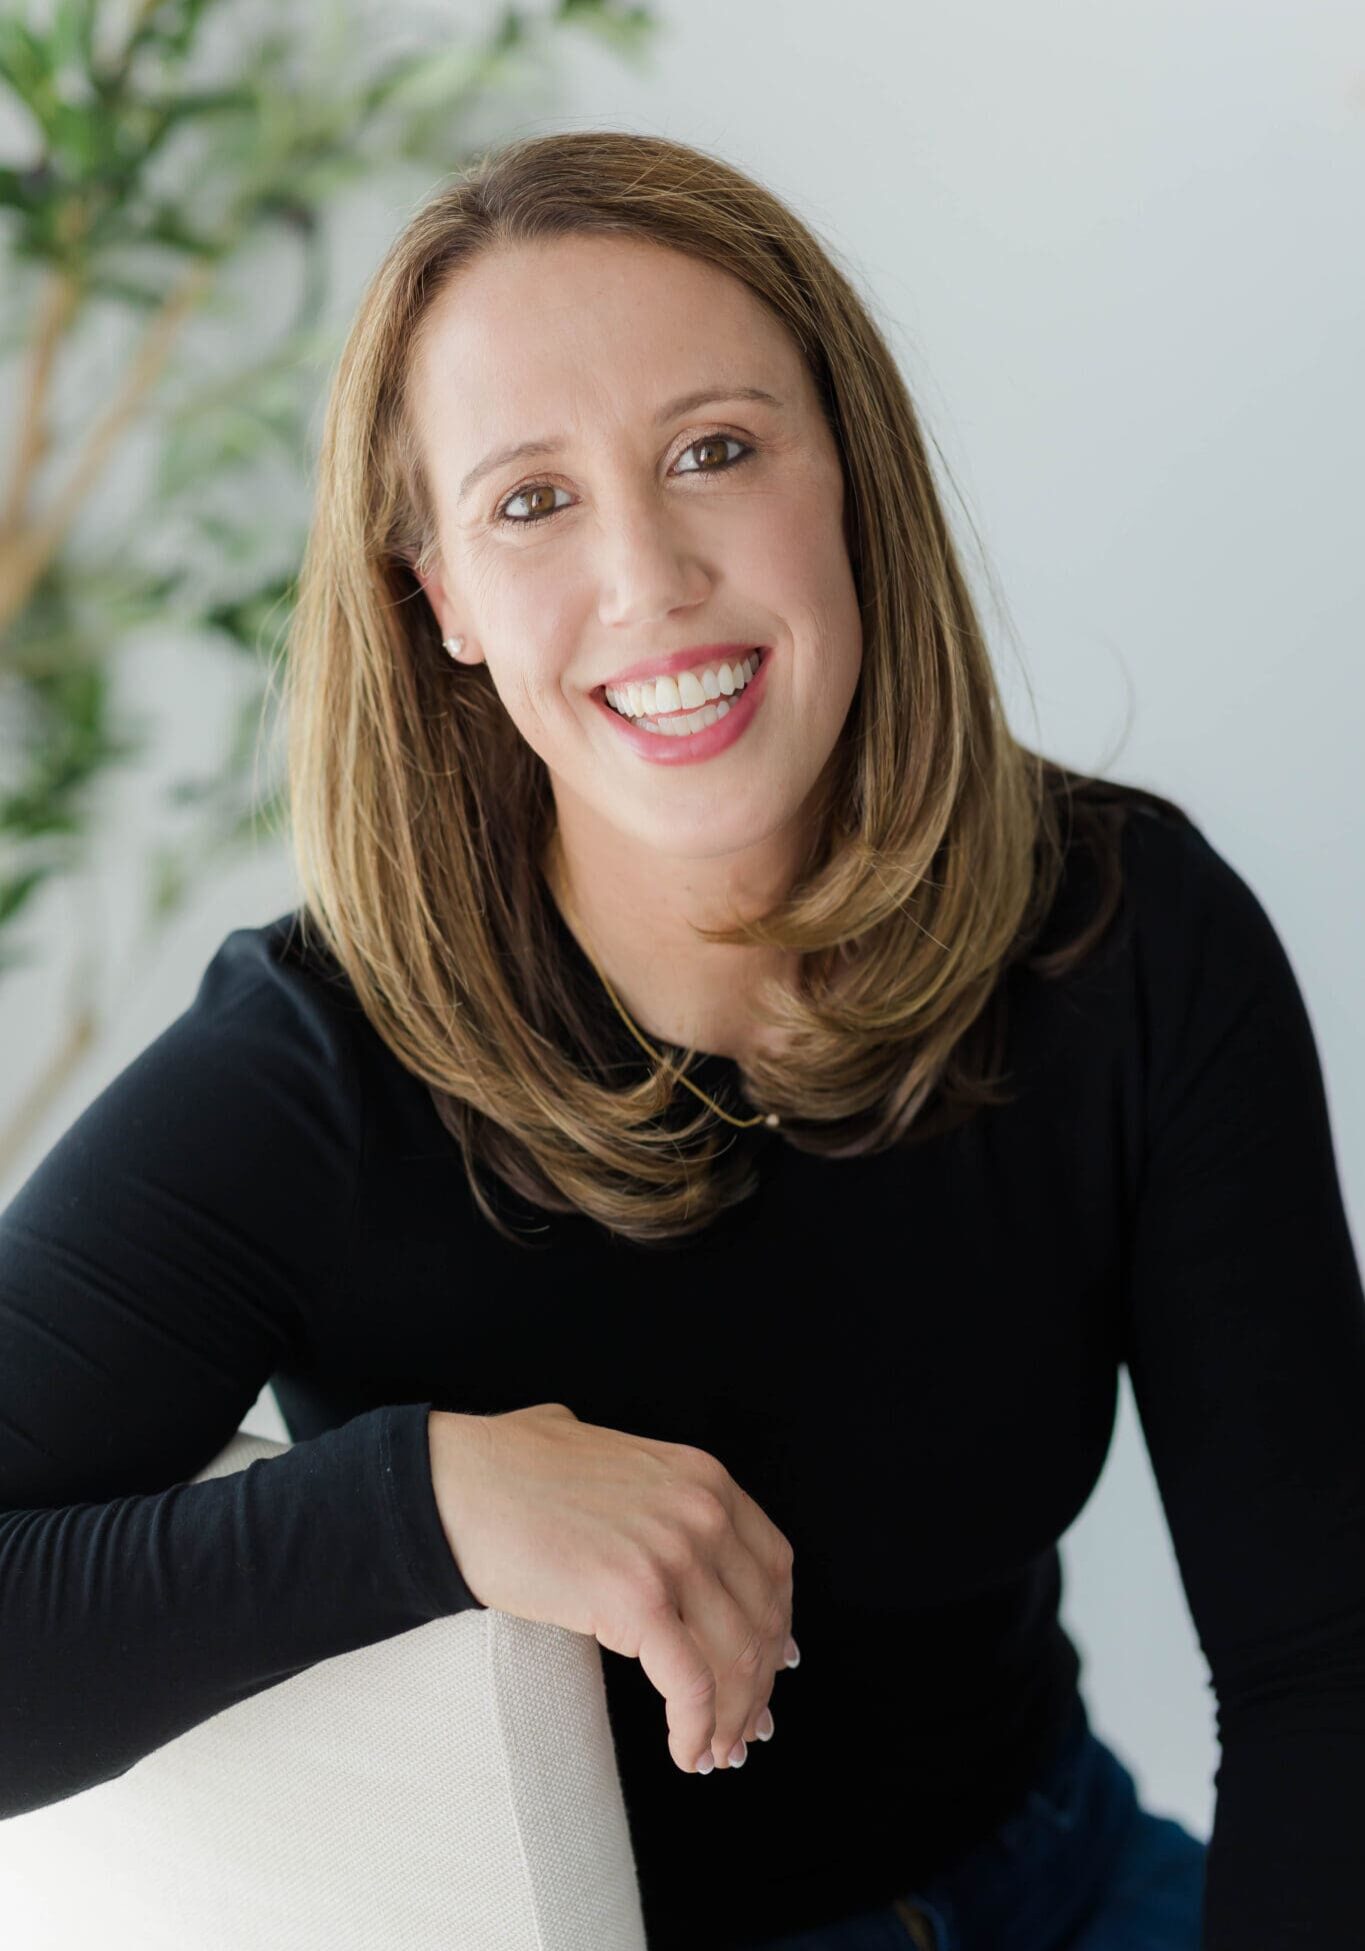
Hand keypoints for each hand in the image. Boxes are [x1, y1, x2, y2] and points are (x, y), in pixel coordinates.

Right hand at [427, 1401, 796, 1773]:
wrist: (457, 1484)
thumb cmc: (513, 1470)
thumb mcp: (612, 1459)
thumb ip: (650, 1488)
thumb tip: (653, 1524)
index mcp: (702, 1478)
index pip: (772, 1567)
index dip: (776, 1626)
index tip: (772, 1666)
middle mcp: (702, 1511)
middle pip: (762, 1620)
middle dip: (758, 1687)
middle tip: (746, 1731)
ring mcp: (674, 1553)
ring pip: (736, 1661)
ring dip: (731, 1721)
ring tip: (714, 1753)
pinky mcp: (637, 1599)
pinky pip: (693, 1685)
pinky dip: (697, 1731)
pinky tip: (685, 1754)